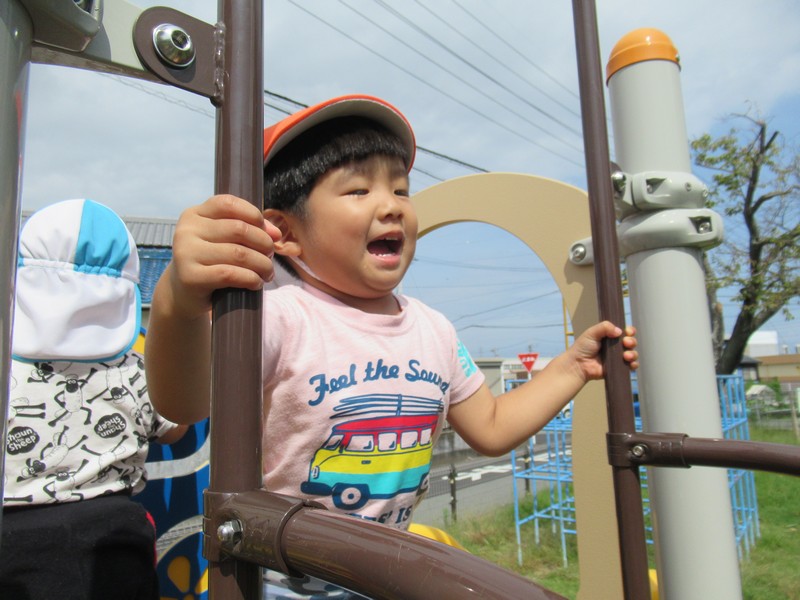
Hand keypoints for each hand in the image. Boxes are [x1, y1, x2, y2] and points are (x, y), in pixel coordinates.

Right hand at [167, 194, 280, 318]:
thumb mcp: (224, 241)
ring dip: (262, 264)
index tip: (268, 233)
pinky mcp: (190, 277)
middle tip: (270, 256)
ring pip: (238, 253)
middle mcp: (187, 230)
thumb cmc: (209, 263)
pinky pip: (230, 274)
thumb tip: (276, 233)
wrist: (183, 295)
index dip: (254, 215)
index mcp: (194, 215)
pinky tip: (256, 283)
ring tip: (268, 273)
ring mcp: (186, 253)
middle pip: (239, 229)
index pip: (228, 204)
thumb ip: (249, 230)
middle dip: (264, 243)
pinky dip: (251, 279)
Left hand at [569, 321, 637, 380]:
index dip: (629, 331)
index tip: (628, 332)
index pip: (624, 331)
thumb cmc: (582, 348)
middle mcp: (615, 346)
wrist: (578, 365)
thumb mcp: (592, 332)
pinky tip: (630, 363)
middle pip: (631, 341)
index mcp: (610, 335)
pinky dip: (634, 364)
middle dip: (632, 341)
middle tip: (626, 343)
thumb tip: (620, 331)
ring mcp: (617, 357)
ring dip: (633, 353)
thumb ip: (605, 327)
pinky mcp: (618, 367)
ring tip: (626, 355)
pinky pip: (631, 366)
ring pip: (633, 353)